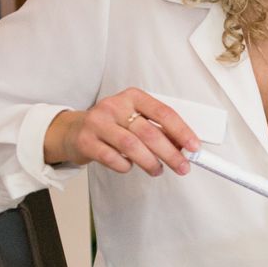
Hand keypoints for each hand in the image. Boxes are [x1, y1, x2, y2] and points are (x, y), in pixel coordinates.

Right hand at [43, 89, 198, 175]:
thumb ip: (157, 128)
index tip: (193, 147)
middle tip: (182, 166)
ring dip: (150, 162)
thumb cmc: (112, 124)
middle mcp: (115, 106)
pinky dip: (126, 166)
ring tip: (157, 170)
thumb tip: (182, 146)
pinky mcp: (86, 141)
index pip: (163, 113)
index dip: (182, 131)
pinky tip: (129, 166)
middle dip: (170, 153)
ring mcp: (98, 122)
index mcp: (133, 97)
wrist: (74, 130)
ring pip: (131, 146)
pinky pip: (112, 158)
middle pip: (149, 133)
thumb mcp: (135, 118)